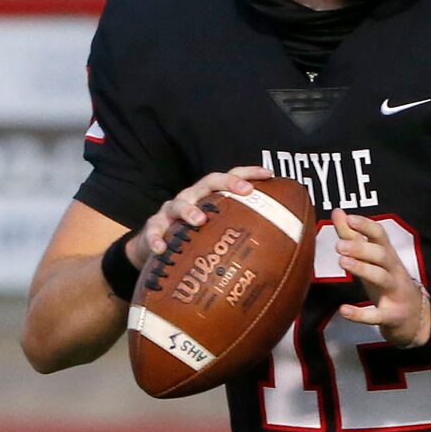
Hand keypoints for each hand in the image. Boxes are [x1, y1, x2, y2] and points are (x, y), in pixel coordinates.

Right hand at [128, 166, 275, 268]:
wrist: (154, 249)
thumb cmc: (193, 240)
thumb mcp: (215, 234)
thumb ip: (237, 237)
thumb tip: (277, 258)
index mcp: (208, 197)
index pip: (229, 178)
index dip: (249, 172)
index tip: (269, 175)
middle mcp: (191, 198)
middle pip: (208, 182)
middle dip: (227, 183)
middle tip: (245, 192)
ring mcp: (170, 211)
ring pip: (179, 203)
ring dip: (189, 210)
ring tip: (200, 220)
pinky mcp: (153, 227)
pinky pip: (154, 230)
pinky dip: (156, 238)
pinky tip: (161, 248)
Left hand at [332, 210, 429, 347]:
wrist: (414, 317)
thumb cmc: (386, 282)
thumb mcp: (370, 260)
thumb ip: (353, 236)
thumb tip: (338, 211)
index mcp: (387, 255)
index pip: (380, 235)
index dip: (366, 225)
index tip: (349, 218)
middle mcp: (393, 271)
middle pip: (381, 255)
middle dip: (361, 248)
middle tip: (339, 245)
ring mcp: (394, 292)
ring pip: (381, 278)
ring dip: (363, 269)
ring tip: (342, 262)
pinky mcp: (391, 315)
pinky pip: (377, 315)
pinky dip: (360, 314)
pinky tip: (344, 310)